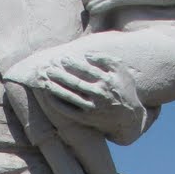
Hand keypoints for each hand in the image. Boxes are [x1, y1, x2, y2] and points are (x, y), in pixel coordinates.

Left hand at [31, 52, 148, 143]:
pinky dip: (58, 104)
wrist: (129, 118)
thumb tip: (88, 54)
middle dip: (60, 75)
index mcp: (108, 81)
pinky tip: (48, 96)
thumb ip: (107, 59)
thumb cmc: (124, 90)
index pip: (86, 70)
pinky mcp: (86, 119)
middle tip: (47, 68)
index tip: (62, 58)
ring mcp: (92, 108)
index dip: (72, 64)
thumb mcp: (121, 71)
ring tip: (45, 80)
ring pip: (70, 97)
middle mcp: (100, 95)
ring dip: (56, 88)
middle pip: (76, 83)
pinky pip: (69, 111)